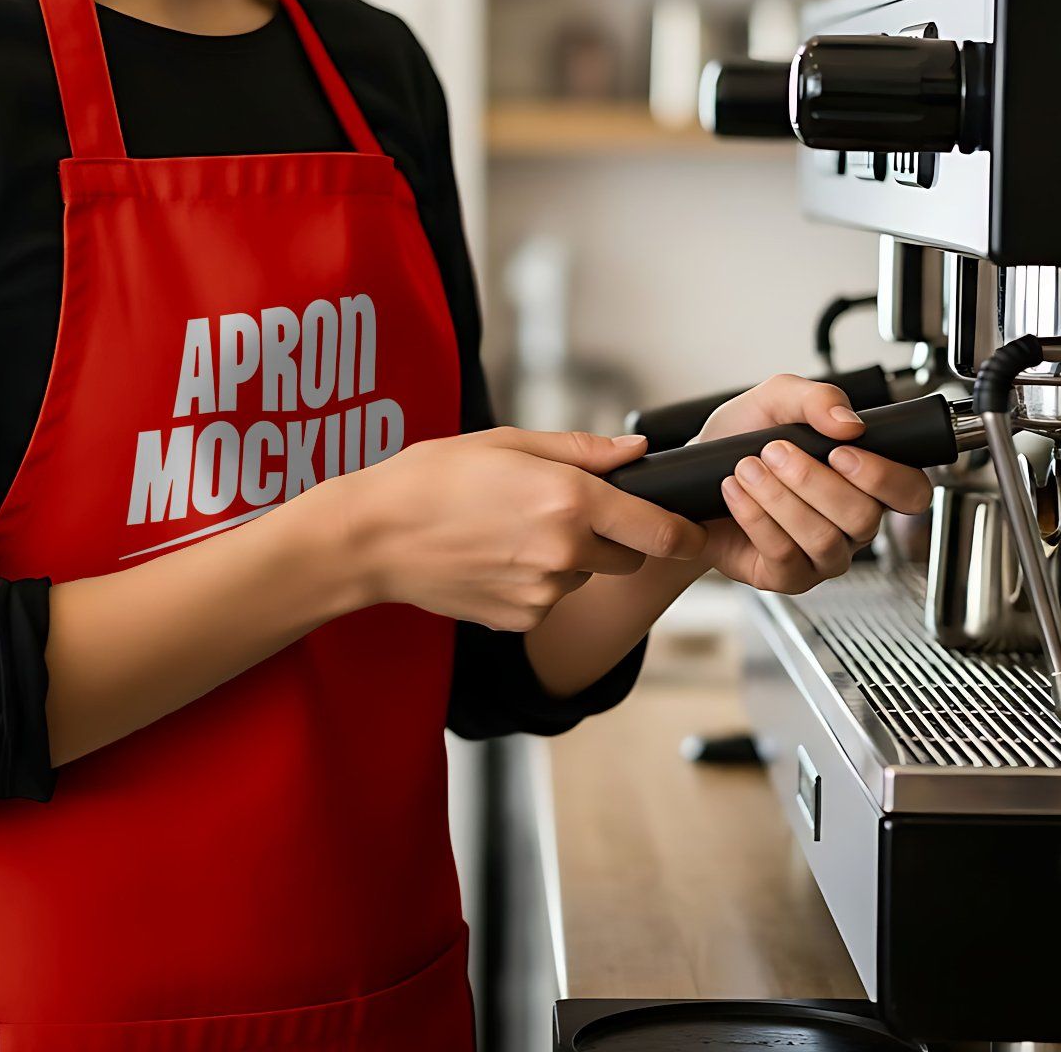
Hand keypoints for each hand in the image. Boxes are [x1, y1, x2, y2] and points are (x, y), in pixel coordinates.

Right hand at [341, 429, 706, 631]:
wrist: (373, 537)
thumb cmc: (432, 479)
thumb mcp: (508, 442)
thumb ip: (583, 450)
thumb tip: (636, 452)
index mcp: (571, 500)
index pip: (661, 531)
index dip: (683, 531)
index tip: (687, 528)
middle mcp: (565, 552)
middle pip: (627, 556)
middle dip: (611, 536)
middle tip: (558, 511)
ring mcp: (543, 592)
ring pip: (583, 576)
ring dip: (566, 558)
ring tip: (509, 531)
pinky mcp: (519, 619)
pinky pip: (548, 599)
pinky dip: (534, 582)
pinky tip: (494, 557)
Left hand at [696, 374, 933, 593]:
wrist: (694, 472)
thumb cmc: (742, 438)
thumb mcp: (776, 400)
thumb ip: (817, 398)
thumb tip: (850, 423)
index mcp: (866, 483)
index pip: (911, 493)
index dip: (884, 477)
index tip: (840, 452)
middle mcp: (852, 525)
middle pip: (862, 517)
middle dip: (813, 480)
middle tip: (774, 451)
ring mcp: (823, 556)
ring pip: (822, 538)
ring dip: (780, 498)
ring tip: (747, 469)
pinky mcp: (787, 576)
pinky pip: (784, 555)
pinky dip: (756, 518)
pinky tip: (735, 493)